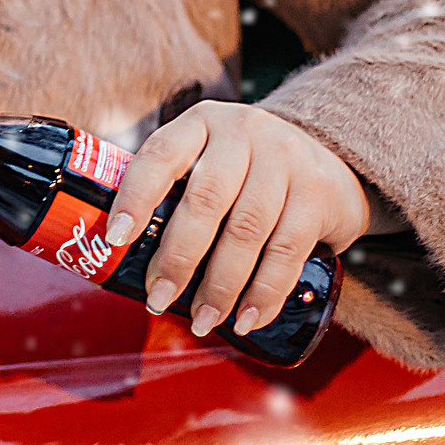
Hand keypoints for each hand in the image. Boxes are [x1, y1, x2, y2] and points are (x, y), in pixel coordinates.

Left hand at [101, 102, 370, 336]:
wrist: (328, 158)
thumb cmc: (248, 173)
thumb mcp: (211, 160)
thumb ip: (175, 193)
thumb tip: (124, 262)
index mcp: (203, 123)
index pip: (161, 155)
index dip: (135, 197)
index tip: (115, 238)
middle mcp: (244, 133)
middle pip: (205, 201)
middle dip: (178, 259)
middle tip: (158, 299)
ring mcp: (286, 160)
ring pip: (246, 232)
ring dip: (220, 287)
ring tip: (202, 321)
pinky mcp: (318, 193)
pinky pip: (287, 252)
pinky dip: (264, 293)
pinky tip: (245, 319)